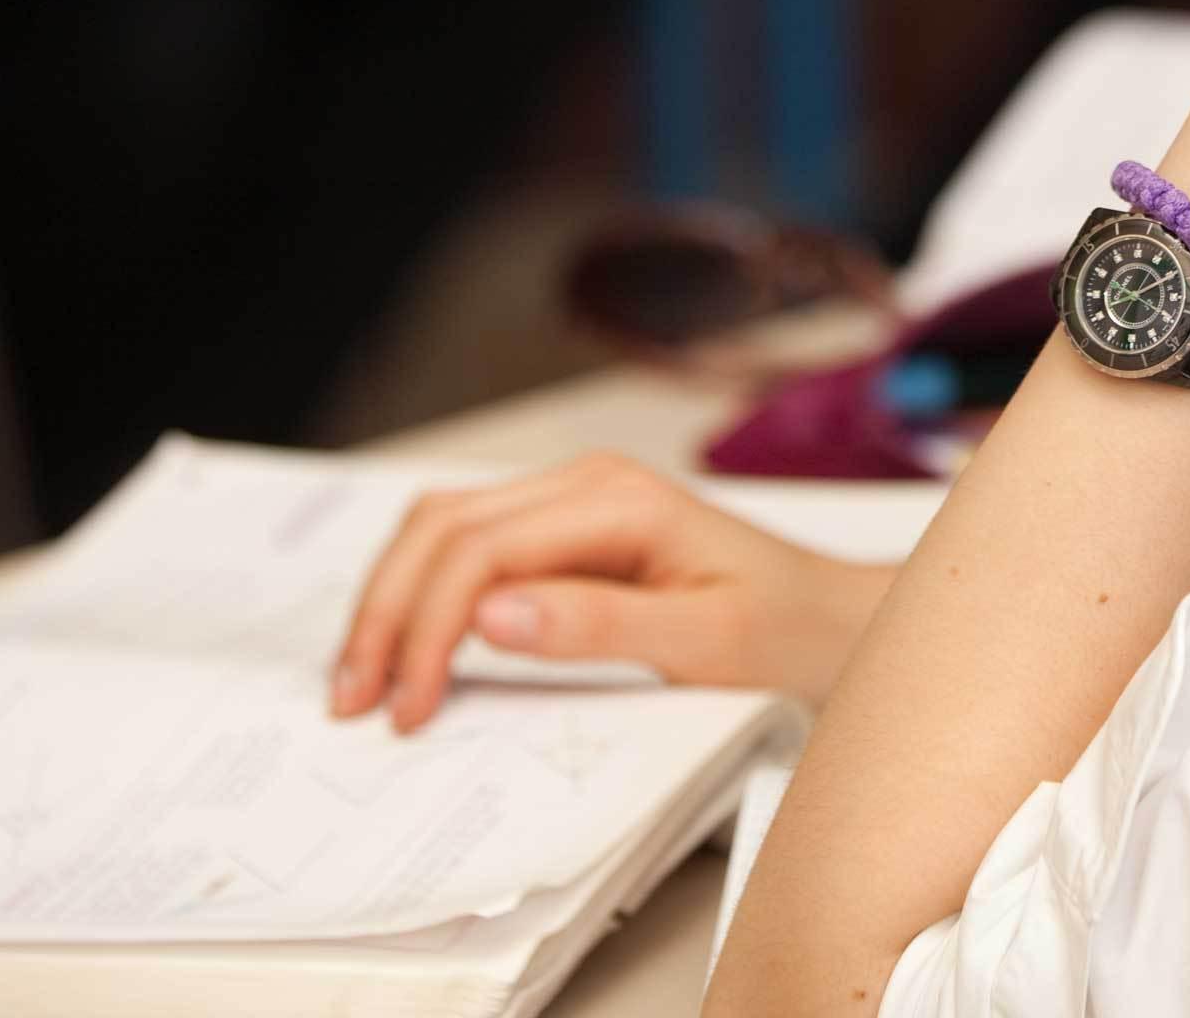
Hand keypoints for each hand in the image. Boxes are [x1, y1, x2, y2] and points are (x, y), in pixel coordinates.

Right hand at [331, 451, 893, 733]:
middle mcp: (583, 484)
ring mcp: (571, 502)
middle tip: (353, 699)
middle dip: (386, 613)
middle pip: (441, 529)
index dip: (427, 628)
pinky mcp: (564, 531)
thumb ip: (599, 625)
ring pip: (441, 530)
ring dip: (393, 600)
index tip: (407, 706)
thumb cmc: (785, 627)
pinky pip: (469, 547)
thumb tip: (490, 616)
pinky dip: (423, 592)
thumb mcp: (706, 640)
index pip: (480, 553)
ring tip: (363, 681)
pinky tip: (407, 647)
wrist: (835, 618)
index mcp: (615, 499)